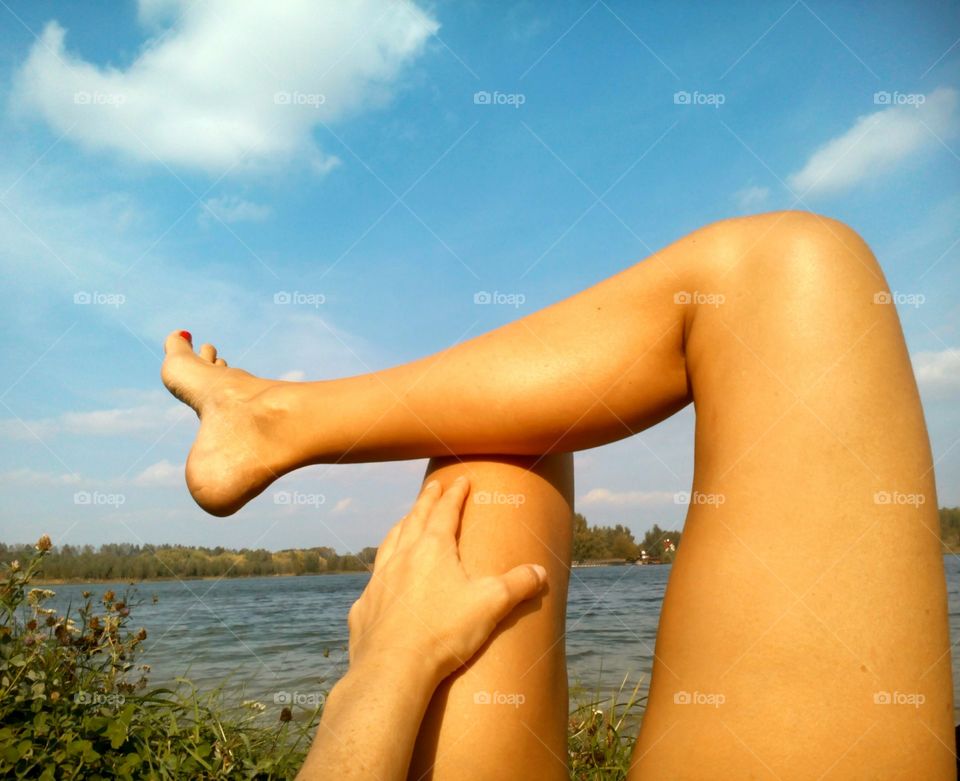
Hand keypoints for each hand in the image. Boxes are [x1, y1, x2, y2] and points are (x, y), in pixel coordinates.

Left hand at [347, 476, 547, 682]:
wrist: (391, 669)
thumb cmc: (442, 632)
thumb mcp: (490, 605)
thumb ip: (517, 585)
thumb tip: (541, 572)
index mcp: (433, 549)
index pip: (446, 511)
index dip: (455, 494)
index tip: (461, 479)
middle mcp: (402, 556)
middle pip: (414, 518)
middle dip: (427, 500)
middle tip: (432, 486)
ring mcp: (380, 580)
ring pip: (390, 542)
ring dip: (401, 526)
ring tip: (406, 519)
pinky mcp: (365, 606)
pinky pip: (375, 579)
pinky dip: (383, 568)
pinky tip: (384, 578)